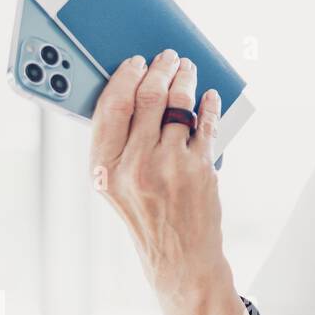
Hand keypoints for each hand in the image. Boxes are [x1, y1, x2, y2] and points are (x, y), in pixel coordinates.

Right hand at [89, 49, 231, 314]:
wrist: (180, 257)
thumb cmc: (146, 218)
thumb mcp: (115, 186)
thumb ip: (117, 144)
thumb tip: (130, 93)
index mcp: (105, 168)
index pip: (110, 107)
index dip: (124, 77)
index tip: (134, 62)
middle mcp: (135, 165)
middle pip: (146, 97)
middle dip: (158, 69)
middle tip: (166, 58)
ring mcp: (170, 166)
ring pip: (177, 104)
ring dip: (184, 79)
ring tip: (187, 69)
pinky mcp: (201, 168)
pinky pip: (205, 123)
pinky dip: (208, 104)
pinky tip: (208, 96)